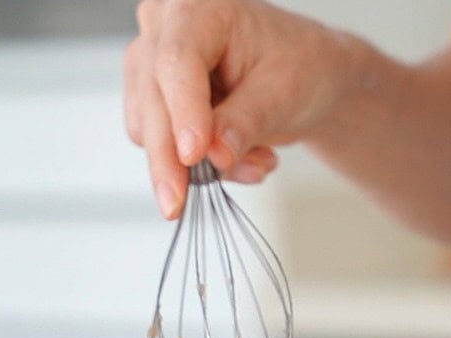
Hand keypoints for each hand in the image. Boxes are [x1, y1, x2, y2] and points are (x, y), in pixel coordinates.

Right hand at [124, 0, 350, 217]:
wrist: (303, 80)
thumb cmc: (298, 66)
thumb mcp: (284, 91)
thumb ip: (246, 121)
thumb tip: (214, 155)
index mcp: (199, 6)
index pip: (178, 61)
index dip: (183, 110)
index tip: (193, 155)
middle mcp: (164, 28)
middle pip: (152, 100)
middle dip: (168, 160)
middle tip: (178, 204)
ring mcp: (151, 65)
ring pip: (147, 130)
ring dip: (196, 166)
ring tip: (256, 160)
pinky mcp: (151, 102)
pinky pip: (160, 148)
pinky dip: (197, 168)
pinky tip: (238, 159)